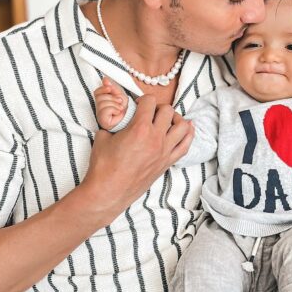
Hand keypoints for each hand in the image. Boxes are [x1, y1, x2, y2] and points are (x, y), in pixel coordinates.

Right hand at [79, 95, 194, 226]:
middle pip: (168, 111)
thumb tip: (119, 119)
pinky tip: (186, 129)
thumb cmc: (103, 167)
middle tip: (150, 113)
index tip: (137, 105)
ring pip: (182, 126)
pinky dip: (188, 135)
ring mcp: (164, 151)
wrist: (108, 192)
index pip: (149, 101)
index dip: (142, 99)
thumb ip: (115, 125)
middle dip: (158, 107)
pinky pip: (185, 146)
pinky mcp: (167, 163)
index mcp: (139, 129)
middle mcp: (156, 138)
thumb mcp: (103, 137)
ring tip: (166, 120)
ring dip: (175, 119)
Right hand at [94, 77, 127, 129]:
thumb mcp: (119, 94)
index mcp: (102, 100)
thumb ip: (112, 87)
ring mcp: (99, 115)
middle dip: (112, 98)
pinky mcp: (102, 121)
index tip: (109, 88)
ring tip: (119, 108)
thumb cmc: (123, 107)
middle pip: (100, 97)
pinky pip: (105, 110)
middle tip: (119, 101)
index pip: (96, 92)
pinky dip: (114, 109)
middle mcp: (99, 108)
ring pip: (102, 103)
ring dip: (114, 104)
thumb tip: (105, 79)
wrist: (128, 117)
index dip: (102, 89)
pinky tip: (117, 112)